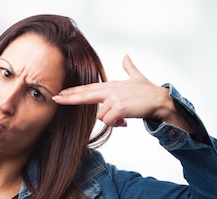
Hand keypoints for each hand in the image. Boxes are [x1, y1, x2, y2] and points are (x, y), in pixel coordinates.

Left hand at [52, 55, 181, 128]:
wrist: (161, 100)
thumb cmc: (149, 92)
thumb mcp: (137, 78)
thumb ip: (129, 68)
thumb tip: (126, 56)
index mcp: (111, 85)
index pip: (88, 88)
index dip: (73, 91)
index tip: (60, 93)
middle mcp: (110, 90)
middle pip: (85, 95)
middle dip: (69, 98)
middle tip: (56, 99)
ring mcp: (114, 98)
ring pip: (101, 116)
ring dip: (111, 121)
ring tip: (122, 119)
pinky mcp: (119, 107)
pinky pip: (108, 121)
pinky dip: (116, 124)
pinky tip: (125, 122)